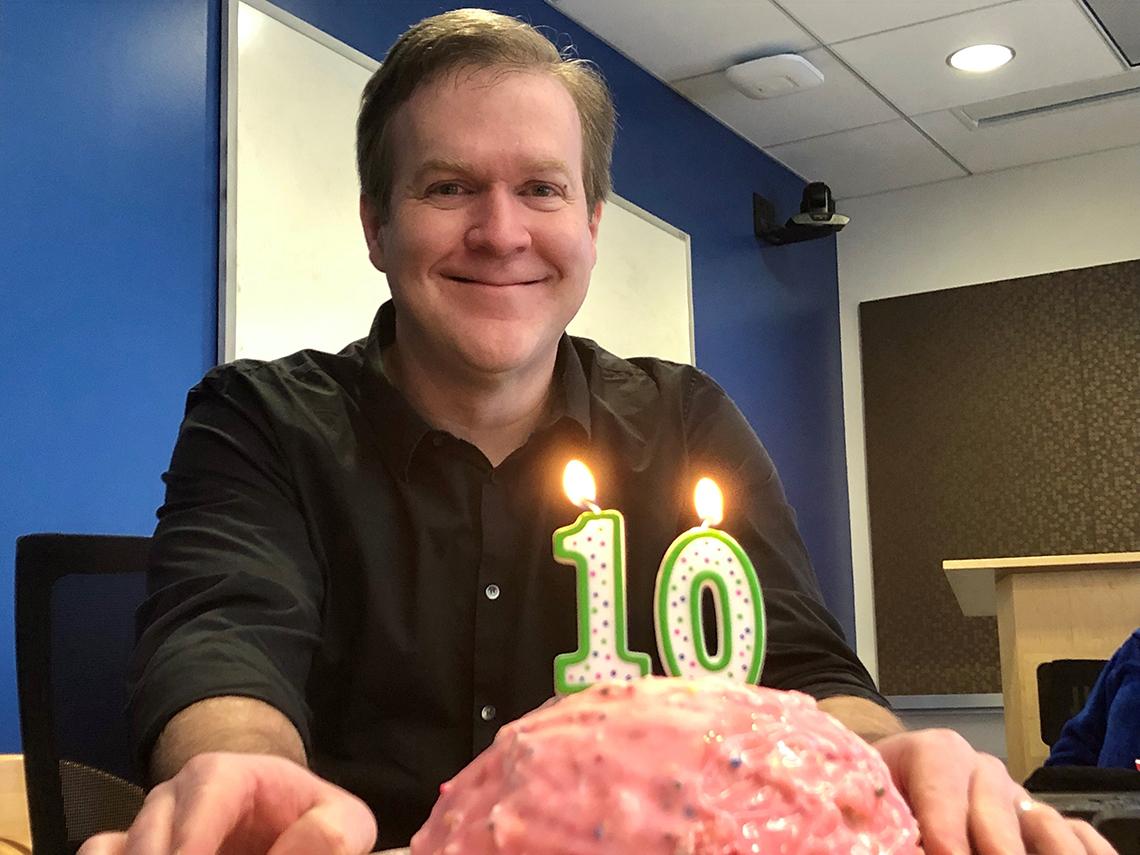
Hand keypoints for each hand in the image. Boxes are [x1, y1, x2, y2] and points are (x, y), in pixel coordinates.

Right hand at [77, 752, 376, 854]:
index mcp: (233, 775)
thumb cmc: (312, 825)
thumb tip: (312, 842)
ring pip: (117, 845)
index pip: (206, 786)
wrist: (284, 829)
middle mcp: (181, 796)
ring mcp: (149, 827)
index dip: (195, 832)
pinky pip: (100, 854)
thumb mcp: (341, 824)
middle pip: (155, 825)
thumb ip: (335, 833)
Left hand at [874, 729, 1117, 853]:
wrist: (890, 785)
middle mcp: (980, 770)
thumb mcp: (864, 800)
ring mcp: (1014, 796)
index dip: (944, 822)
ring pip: (1041, 819)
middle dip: (996, 844)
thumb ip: (871, 820)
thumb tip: (875, 838)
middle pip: (996, 803)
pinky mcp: (1036, 823)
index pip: (942, 780)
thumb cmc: (873, 797)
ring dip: (1046, 848)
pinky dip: (1080, 849)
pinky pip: (1073, 835)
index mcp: (931, 753)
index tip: (945, 853)